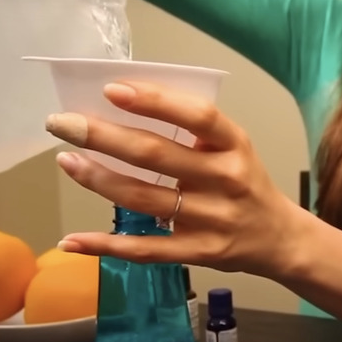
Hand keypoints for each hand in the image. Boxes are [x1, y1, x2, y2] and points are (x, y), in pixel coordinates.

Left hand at [45, 82, 303, 277]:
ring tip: (67, 161)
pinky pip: (145, 249)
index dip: (154, 101)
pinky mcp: (198, 252)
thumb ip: (192, 132)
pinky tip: (73, 239)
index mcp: (235, 145)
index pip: (197, 116)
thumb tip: (123, 109)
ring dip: (97, 179)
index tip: (111, 89)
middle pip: (157, 154)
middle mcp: (226, 179)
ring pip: (143, 197)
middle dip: (103, 136)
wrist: (278, 237)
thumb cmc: (246, 183)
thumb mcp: (233, 148)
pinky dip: (105, 246)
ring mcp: (212, 219)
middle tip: (63, 124)